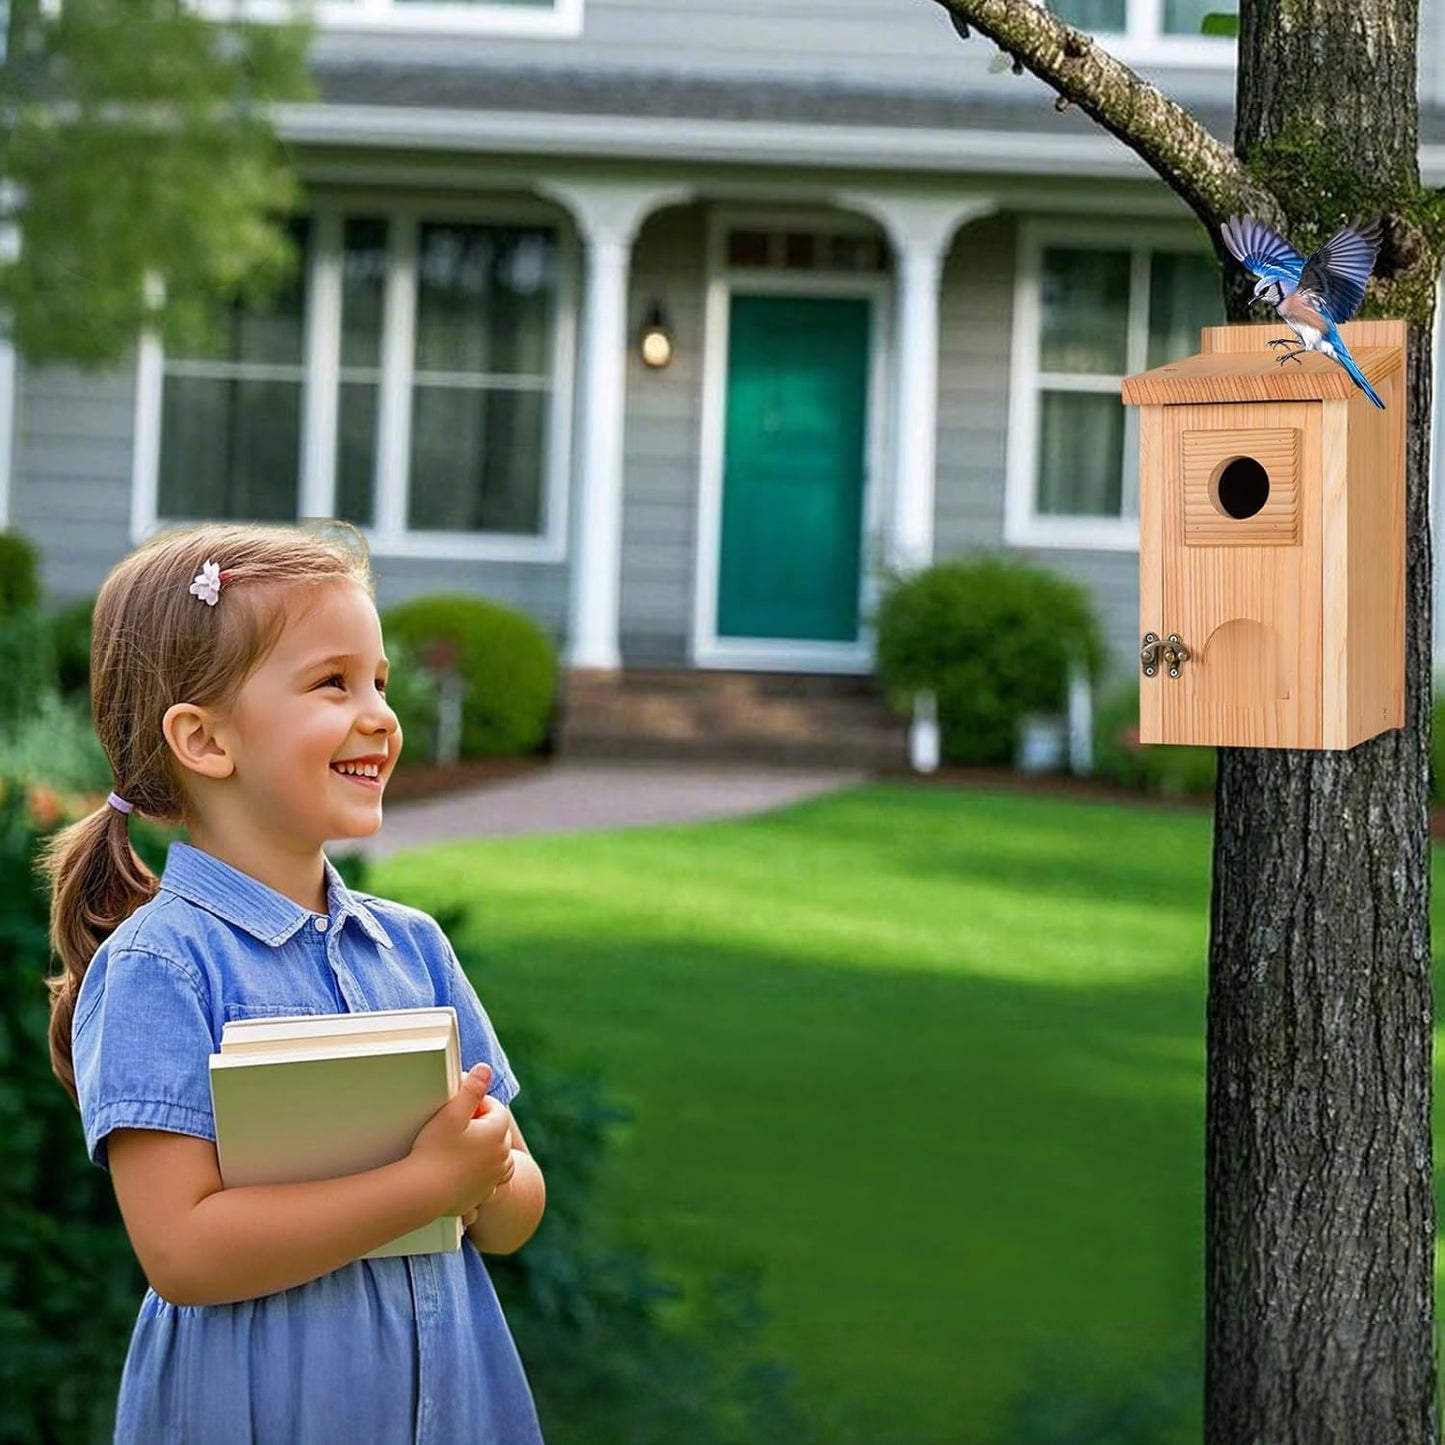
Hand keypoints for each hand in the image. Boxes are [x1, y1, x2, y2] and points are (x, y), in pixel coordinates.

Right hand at [409, 1063, 516, 1217]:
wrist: (421, 1192)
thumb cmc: (434, 1150)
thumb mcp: (451, 1112)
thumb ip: (471, 1088)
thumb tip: (485, 1069)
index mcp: (497, 1133)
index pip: (495, 1108)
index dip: (476, 1105)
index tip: (457, 1110)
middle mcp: (502, 1156)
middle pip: (497, 1131)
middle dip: (481, 1126)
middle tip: (454, 1128)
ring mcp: (494, 1177)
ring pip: (498, 1156)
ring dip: (486, 1150)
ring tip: (461, 1148)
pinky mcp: (484, 1193)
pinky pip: (489, 1178)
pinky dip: (481, 1172)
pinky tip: (463, 1169)